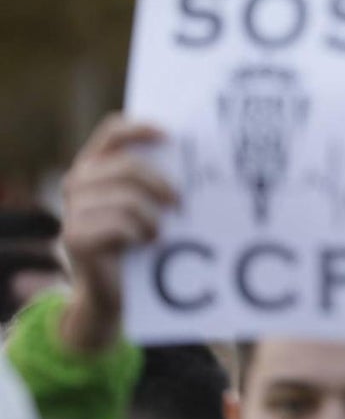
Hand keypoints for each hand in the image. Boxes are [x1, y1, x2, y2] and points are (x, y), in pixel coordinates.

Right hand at [60, 114, 174, 351]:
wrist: (113, 290)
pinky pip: (119, 223)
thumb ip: (155, 179)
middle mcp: (78, 182)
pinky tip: (146, 242)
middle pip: (127, 166)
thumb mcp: (146, 203)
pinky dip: (141, 232)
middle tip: (180, 203)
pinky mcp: (74, 237)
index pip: (112, 131)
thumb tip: (198, 158)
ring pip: (127, 197)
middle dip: (160, 183)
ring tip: (158, 231)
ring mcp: (72, 210)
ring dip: (152, 217)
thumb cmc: (138, 240)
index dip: (140, 128)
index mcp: (95, 166)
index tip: (170, 137)